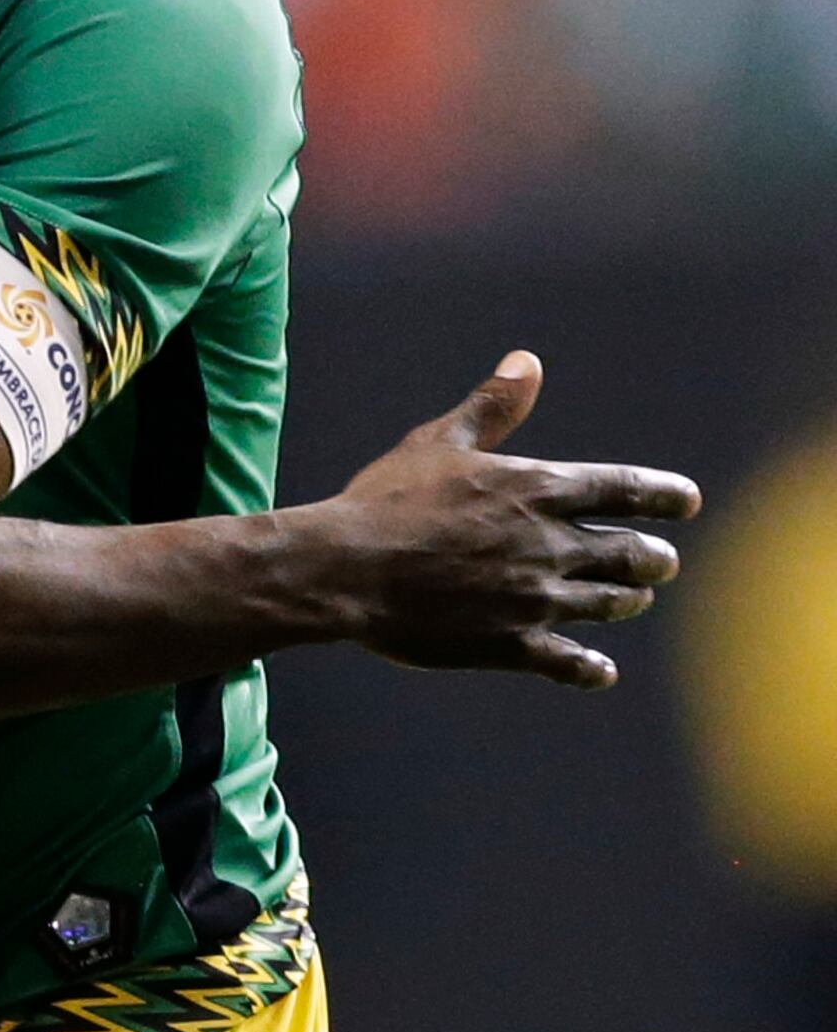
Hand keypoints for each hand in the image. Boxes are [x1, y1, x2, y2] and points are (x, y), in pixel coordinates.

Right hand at [314, 354, 697, 686]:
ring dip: (628, 600)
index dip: (664, 495)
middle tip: (660, 561)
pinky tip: (600, 669)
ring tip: (631, 599)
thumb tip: (527, 362)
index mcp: (536, 490)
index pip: (625, 490)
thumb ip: (491, 407)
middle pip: (633, 554)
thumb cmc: (385, 500)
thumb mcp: (436, 443)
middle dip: (653, 558)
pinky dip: (592, 667)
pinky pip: (572, 663)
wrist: (344, 571)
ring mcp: (536, 600)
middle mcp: (550, 545)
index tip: (686, 501)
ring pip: (611, 604)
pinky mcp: (512, 644)